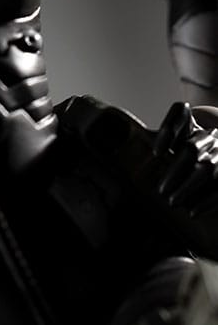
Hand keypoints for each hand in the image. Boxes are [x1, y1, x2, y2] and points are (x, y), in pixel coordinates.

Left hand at [155, 102, 217, 218]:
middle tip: (160, 191)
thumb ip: (149, 140)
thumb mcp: (170, 142)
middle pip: (192, 148)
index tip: (155, 153)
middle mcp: (209, 137)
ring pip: (208, 168)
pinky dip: (207, 201)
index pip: (180, 112)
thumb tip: (116, 139)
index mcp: (192, 124)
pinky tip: (192, 212)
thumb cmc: (183, 152)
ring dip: (189, 187)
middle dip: (175, 170)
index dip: (169, 128)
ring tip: (172, 202)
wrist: (214, 158)